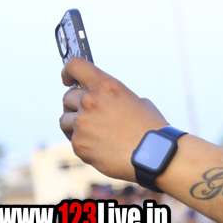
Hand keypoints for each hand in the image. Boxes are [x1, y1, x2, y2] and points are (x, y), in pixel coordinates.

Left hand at [60, 58, 167, 181]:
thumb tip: (104, 103)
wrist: (157, 157)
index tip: (68, 79)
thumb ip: (114, 99)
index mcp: (107, 86)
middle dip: (76, 105)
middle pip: (67, 97)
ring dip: (76, 125)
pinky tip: (103, 149)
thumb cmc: (152, 130)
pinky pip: (74, 141)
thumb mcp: (139, 103)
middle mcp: (91, 102)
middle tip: (90, 115)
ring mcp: (83, 124)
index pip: (75, 66)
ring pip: (65, 120)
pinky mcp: (79, 145)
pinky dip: (85, 145)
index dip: (68, 71)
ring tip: (96, 134)